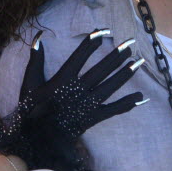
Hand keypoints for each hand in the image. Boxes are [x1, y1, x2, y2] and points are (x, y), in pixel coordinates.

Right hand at [0, 30, 144, 170]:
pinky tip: (140, 96)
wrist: (38, 139)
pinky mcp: (94, 117)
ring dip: (125, 73)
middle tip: (130, 43)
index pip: (81, 55)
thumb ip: (36, 60)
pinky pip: (114, 109)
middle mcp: (79, 89)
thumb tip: (38, 37)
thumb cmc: (32, 110)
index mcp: (63, 79)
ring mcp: (88, 104)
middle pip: (102, 69)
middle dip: (117, 55)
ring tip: (138, 62)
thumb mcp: (30, 83)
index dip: (93, 42)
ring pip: (111, 85)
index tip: (104, 31)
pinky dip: (127, 103)